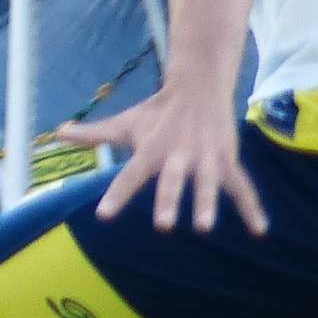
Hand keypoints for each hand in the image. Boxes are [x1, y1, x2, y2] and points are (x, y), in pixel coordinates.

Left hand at [58, 85, 266, 234]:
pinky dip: (252, 208)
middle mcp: (177, 156)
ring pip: (206, 184)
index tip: (103, 216)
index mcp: (150, 150)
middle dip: (169, 201)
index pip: (129, 176)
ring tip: (205, 227)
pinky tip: (260, 231)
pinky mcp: (226, 161)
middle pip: (171, 182)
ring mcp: (204, 159)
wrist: (199, 86)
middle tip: (164, 225)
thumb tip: (57, 132)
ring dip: (207, 203)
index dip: (116, 195)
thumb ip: (93, 134)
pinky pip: (242, 187)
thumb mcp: (125, 123)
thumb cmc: (157, 112)